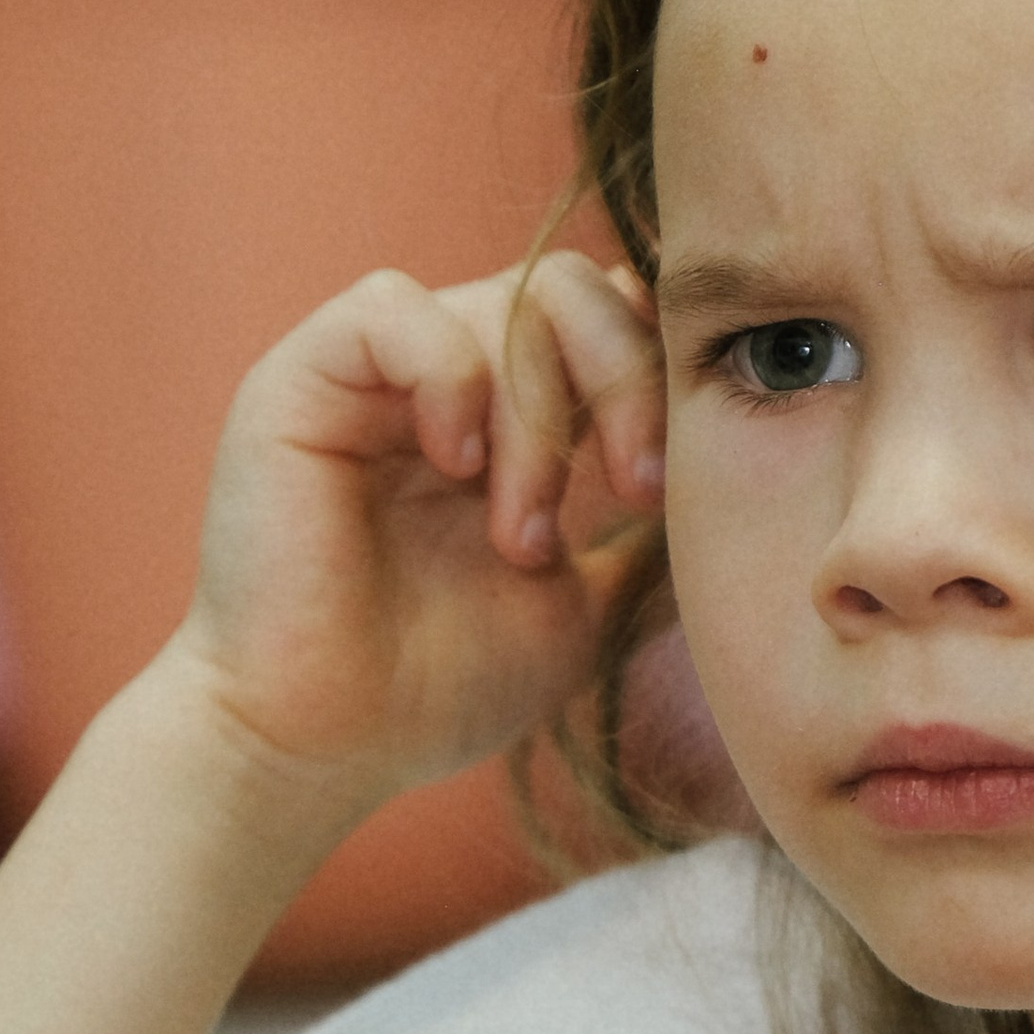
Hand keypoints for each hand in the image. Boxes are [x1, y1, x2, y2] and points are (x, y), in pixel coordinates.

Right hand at [166, 253, 664, 826]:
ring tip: (522, 539)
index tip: (671, 479)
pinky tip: (458, 465)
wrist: (322, 746)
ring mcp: (375, 375)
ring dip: (541, 420)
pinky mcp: (302, 379)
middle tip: (636, 488)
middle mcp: (447, 379)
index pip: (608, 317)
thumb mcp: (582, 606)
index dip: (658, 367)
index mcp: (511, 418)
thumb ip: (639, 534)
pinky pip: (393, 307)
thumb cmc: (438, 689)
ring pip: (503, 300)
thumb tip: (730, 479)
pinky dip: (452, 376)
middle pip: (571, 288)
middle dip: (627, 380)